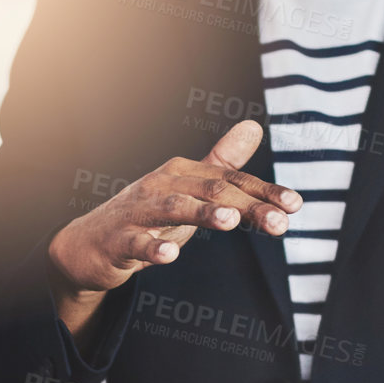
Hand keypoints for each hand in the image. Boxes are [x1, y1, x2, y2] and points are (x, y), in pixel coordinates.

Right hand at [47, 121, 301, 337]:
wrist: (89, 245)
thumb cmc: (147, 217)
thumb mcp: (189, 191)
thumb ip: (222, 164)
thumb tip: (254, 126)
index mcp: (183, 174)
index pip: (231, 181)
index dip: (263, 192)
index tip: (295, 205)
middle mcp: (162, 186)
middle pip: (210, 193)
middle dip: (247, 207)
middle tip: (280, 223)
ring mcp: (138, 212)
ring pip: (173, 209)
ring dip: (201, 214)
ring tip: (229, 222)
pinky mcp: (118, 241)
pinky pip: (136, 244)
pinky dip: (152, 248)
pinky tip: (170, 256)